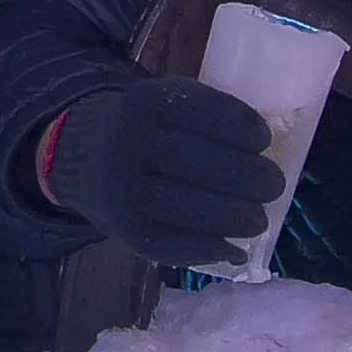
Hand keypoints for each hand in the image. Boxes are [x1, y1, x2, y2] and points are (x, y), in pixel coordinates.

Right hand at [39, 77, 286, 269]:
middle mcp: (130, 143)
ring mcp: (124, 189)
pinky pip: (169, 243)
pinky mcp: (122, 228)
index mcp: (146, 102)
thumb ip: (205, 117)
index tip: (264, 140)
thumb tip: (265, 154)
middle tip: (273, 186)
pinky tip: (232, 250)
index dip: (240, 127)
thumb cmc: (143, 127)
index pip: (202, 111)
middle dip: (247, 178)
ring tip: (258, 220)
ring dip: (232, 218)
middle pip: (199, 163)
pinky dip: (206, 249)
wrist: (78, 155)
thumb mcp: (163, 102)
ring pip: (186, 208)